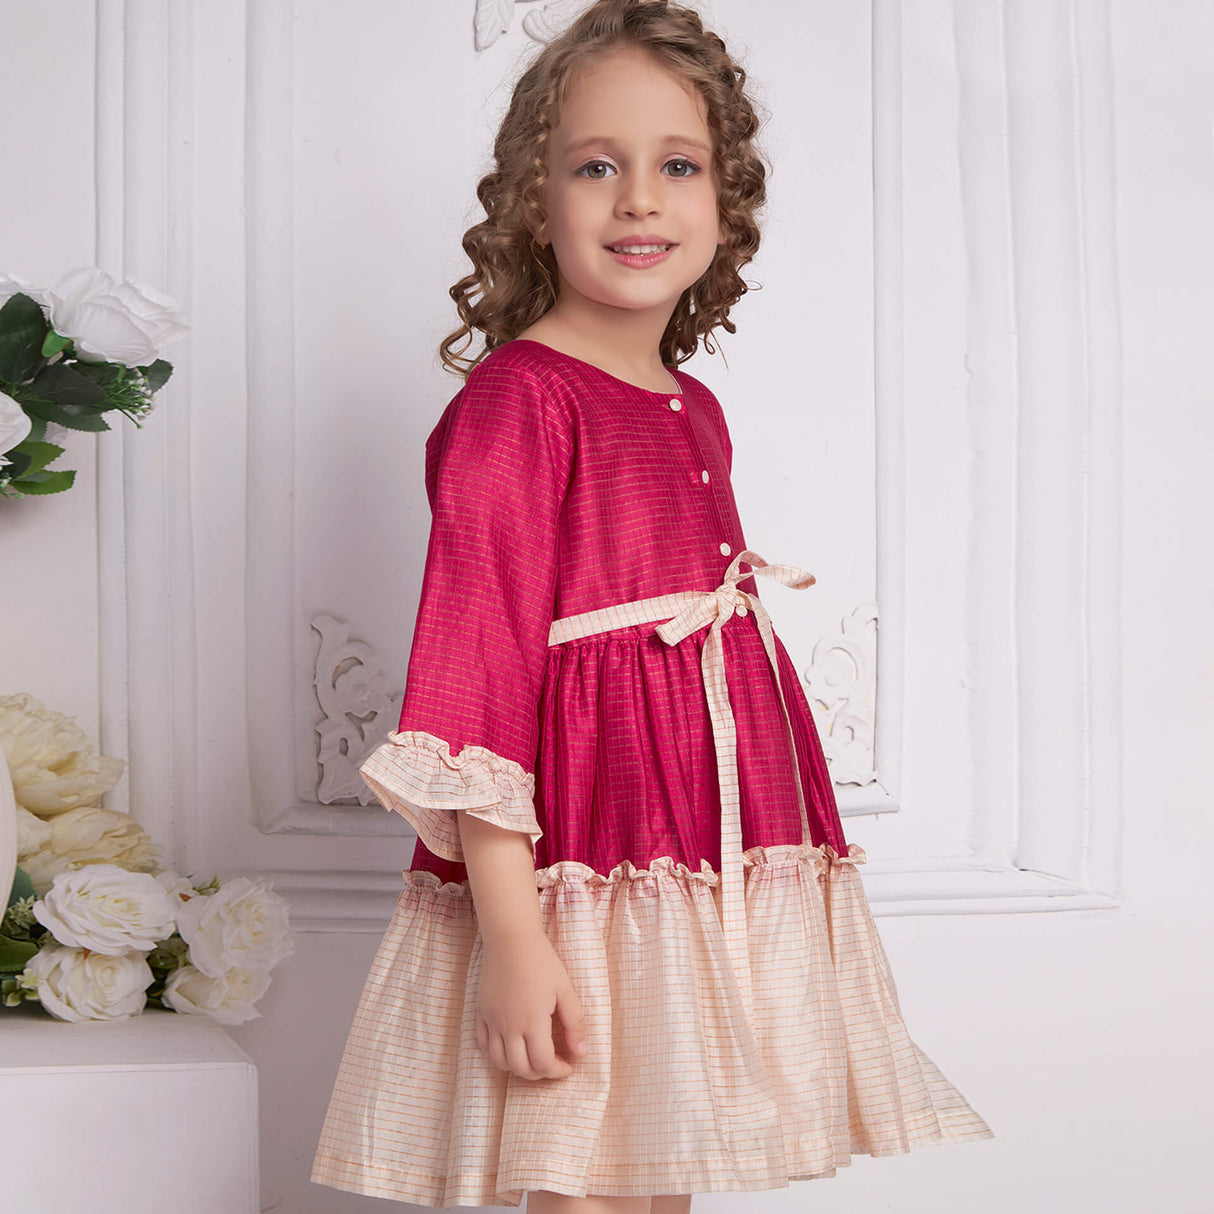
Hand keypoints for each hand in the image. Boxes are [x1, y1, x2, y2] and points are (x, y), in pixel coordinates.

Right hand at [476, 930, 588, 1079]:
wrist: (511, 939)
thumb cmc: (542, 962)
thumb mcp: (565, 990)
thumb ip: (575, 1023)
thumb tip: (581, 1053)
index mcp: (533, 1021)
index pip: (543, 1063)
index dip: (557, 1071)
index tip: (568, 1066)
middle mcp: (509, 1026)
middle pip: (520, 1068)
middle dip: (539, 1074)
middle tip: (551, 1064)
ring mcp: (492, 1020)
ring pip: (499, 1062)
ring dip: (517, 1068)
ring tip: (532, 1058)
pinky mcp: (481, 1013)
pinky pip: (483, 1045)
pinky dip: (497, 1054)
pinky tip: (511, 1046)